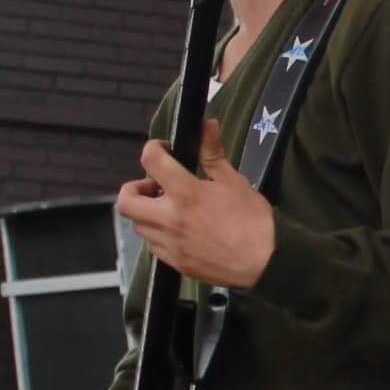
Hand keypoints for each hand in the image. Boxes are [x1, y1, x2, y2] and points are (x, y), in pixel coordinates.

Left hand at [117, 124, 278, 288]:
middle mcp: (169, 219)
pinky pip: (153, 245)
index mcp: (185, 193)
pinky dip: (158, 233)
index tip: (165, 152)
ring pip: (137, 225)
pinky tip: (178, 230)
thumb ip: (213, 154)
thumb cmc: (252, 221)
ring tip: (168, 209)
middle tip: (155, 186)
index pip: (150, 160)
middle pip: (126, 201)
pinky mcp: (174, 262)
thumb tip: (207, 125)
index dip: (154, 148)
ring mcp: (169, 243)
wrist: (263, 264)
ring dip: (146, 212)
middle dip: (134, 188)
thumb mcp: (234, 182)